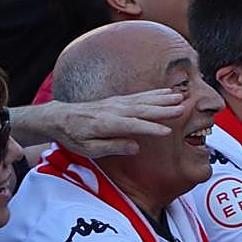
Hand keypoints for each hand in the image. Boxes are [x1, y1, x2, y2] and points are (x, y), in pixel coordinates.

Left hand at [35, 89, 185, 156]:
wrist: (60, 117)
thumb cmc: (73, 136)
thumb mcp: (88, 149)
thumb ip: (112, 146)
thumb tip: (135, 146)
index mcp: (105, 124)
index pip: (132, 125)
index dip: (150, 129)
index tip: (166, 131)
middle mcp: (113, 110)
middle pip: (142, 109)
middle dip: (163, 109)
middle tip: (181, 109)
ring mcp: (116, 102)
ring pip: (143, 100)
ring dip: (162, 99)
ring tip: (179, 98)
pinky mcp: (118, 100)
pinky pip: (139, 95)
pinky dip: (154, 93)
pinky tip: (166, 92)